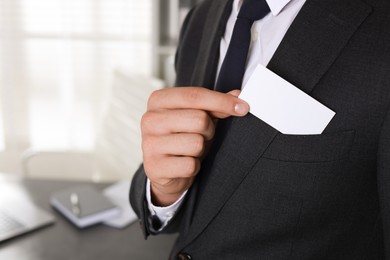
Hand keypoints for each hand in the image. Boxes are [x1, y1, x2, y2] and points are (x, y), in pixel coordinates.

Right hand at [141, 87, 248, 205]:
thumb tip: (238, 95)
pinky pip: (190, 165)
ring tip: (190, 150)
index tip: (243, 107)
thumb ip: (215, 105)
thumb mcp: (198, 117)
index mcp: (158, 100)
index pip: (195, 95)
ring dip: (201, 149)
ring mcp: (149, 143)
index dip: (222, 101)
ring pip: (196, 143)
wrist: (164, 170)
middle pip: (199, 119)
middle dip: (209, 130)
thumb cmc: (182, 137)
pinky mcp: (154, 167)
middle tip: (201, 135)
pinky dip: (194, 167)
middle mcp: (149, 119)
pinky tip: (183, 164)